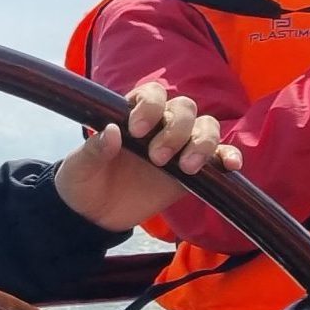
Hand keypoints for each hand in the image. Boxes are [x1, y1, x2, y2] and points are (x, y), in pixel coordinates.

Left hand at [54, 83, 241, 230]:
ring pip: (205, 127)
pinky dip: (228, 156)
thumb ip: (93, 150)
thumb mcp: (79, 168)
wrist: (93, 215)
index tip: (136, 131)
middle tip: (156, 158)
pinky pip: (218, 157)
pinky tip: (230, 166)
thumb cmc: (82, 182)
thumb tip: (113, 131)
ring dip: (202, 142)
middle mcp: (159, 126)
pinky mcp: (192, 171)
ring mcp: (179, 147)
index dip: (149, 107)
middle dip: (175, 130)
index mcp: (131, 115)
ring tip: (187, 168)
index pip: (152, 94)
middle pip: (185, 108)